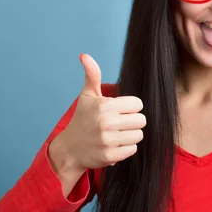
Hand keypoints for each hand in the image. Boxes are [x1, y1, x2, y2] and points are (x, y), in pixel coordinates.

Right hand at [49, 54, 145, 173]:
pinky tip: (114, 145)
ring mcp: (109, 141)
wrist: (70, 149)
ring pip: (139, 135)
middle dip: (132, 121)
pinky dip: (126, 148)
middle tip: (119, 123)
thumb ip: (92, 75)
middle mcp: (107, 123)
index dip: (130, 107)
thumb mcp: (87, 96)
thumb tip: (84, 55)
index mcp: (105, 106)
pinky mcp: (111, 156)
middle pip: (141, 120)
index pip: (137, 104)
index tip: (119, 110)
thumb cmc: (82, 119)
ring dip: (130, 135)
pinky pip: (133, 149)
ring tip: (117, 134)